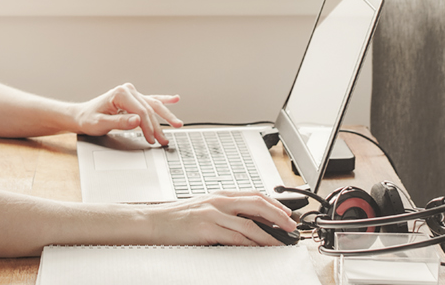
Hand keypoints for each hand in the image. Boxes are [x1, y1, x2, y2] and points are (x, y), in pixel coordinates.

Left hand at [73, 83, 185, 145]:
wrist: (80, 116)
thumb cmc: (88, 119)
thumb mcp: (100, 123)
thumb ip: (120, 122)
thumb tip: (137, 121)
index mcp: (120, 94)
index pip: (142, 112)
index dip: (149, 127)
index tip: (152, 140)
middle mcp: (127, 90)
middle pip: (149, 109)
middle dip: (159, 126)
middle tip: (165, 140)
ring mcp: (131, 93)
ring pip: (153, 105)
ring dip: (165, 116)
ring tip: (177, 124)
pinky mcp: (132, 99)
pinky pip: (150, 99)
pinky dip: (163, 100)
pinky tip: (174, 99)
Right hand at [142, 191, 298, 246]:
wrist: (153, 223)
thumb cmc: (176, 219)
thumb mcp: (205, 209)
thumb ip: (225, 212)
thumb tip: (249, 222)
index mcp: (220, 195)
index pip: (255, 195)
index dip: (275, 204)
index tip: (287, 214)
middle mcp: (219, 201)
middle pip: (258, 204)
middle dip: (278, 216)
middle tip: (291, 226)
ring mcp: (213, 214)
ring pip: (250, 224)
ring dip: (269, 235)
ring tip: (280, 242)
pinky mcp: (206, 229)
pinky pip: (235, 238)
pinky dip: (251, 244)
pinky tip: (259, 249)